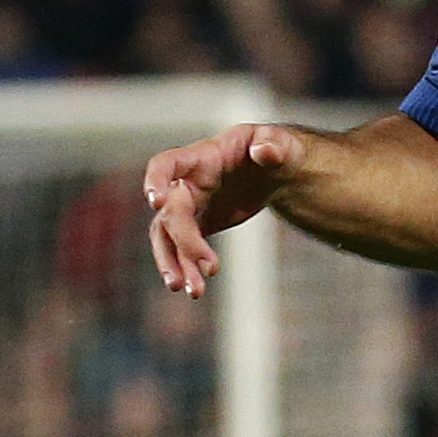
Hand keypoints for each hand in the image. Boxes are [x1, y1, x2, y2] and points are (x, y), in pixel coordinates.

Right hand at [144, 123, 305, 296]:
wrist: (277, 171)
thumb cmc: (276, 150)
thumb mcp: (281, 144)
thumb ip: (273, 145)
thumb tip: (265, 152)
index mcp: (202, 157)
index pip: (167, 164)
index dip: (156, 180)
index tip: (156, 202)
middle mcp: (188, 181)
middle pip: (173, 212)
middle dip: (185, 240)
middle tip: (210, 267)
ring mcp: (190, 204)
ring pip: (169, 236)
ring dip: (176, 264)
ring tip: (193, 291)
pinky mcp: (198, 224)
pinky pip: (182, 248)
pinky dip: (187, 268)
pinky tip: (196, 289)